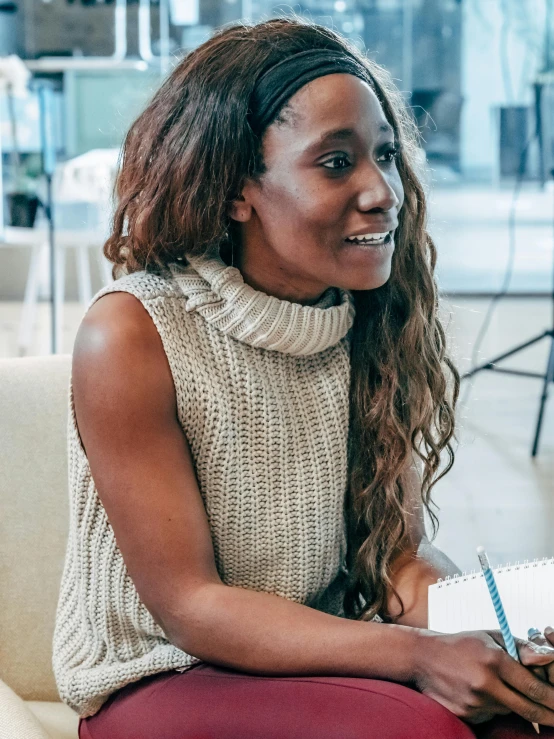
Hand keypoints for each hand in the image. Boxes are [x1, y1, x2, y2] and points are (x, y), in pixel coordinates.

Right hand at [413, 629, 553, 724]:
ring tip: (491, 683)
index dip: (552, 698)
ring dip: (510, 703)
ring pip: (508, 710)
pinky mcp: (465, 714)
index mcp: (494, 660)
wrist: (422, 657)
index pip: (533, 687)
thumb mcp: (491, 637)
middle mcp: (484, 683)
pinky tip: (476, 691)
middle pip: (527, 708)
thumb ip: (521, 648)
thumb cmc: (461, 644)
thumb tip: (547, 660)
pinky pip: (489, 715)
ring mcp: (474, 701)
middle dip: (547, 715)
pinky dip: (490, 707)